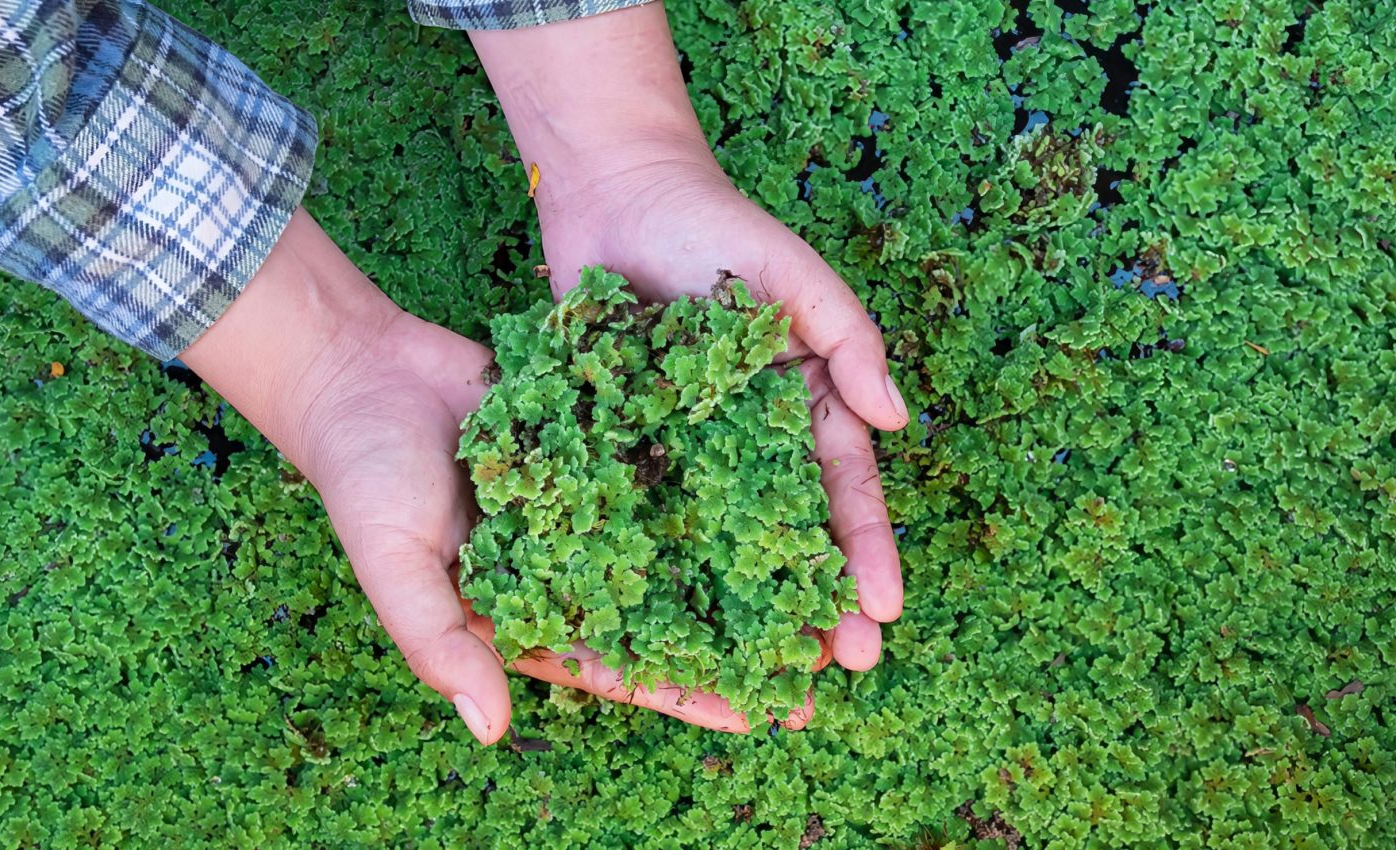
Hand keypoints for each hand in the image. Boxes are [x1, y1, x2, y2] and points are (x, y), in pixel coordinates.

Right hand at [183, 210, 800, 741]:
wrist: (359, 368)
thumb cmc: (363, 477)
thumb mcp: (394, 565)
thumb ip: (439, 642)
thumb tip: (492, 729)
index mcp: (527, 608)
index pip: (621, 664)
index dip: (687, 691)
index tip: (760, 712)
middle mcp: (570, 559)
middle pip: (668, 606)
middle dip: (738, 633)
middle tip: (821, 656)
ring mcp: (588, 497)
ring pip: (679, 535)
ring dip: (741, 556)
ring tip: (816, 575)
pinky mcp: (598, 437)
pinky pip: (662, 460)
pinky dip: (710, 472)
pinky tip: (773, 477)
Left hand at [472, 3, 908, 671]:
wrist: (615, 197)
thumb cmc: (714, 229)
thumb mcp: (795, 275)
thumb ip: (849, 340)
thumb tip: (895, 420)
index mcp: (803, 403)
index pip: (845, 491)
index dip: (866, 553)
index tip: (881, 617)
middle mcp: (751, 440)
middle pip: (789, 534)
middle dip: (817, 603)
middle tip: (834, 676)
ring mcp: (688, 449)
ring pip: (722, 543)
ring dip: (745, 607)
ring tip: (761, 674)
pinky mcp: (627, 448)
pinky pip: (647, 515)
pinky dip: (663, 568)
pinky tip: (668, 621)